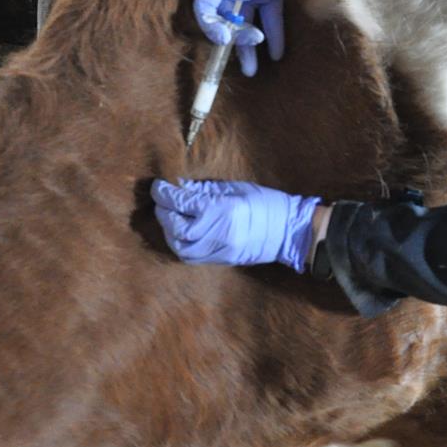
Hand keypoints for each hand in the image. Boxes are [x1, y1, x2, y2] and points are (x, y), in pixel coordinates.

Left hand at [152, 179, 320, 271]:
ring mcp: (220, 249)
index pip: (183, 203)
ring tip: (169, 217)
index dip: (165, 194)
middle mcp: (219, 232)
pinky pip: (191, 256)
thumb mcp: (236, 188)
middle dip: (164, 213)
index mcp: (223, 209)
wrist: (288, 231)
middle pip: (177, 227)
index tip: (158, 186)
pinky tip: (179, 233)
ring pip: (180, 246)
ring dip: (169, 231)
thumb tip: (180, 187)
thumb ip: (206, 189)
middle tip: (161, 201)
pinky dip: (180, 244)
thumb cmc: (266, 203)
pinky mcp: (222, 259)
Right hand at [192, 0, 351, 65]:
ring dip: (248, 46)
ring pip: (247, 22)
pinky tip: (278, 54)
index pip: (207, 2)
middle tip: (253, 46)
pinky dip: (274, 35)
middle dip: (234, 38)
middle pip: (226, 17)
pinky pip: (270, 17)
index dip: (209, 23)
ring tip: (254, 71)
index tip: (223, 40)